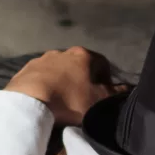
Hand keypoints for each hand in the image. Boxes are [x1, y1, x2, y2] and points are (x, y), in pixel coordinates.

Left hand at [5, 46, 123, 124]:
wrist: (29, 102)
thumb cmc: (70, 100)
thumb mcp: (98, 101)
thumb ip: (115, 93)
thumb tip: (128, 87)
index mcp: (83, 55)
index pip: (102, 63)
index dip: (106, 79)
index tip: (103, 93)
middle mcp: (62, 51)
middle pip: (79, 65)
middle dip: (83, 79)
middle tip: (83, 98)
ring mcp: (42, 58)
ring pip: (59, 69)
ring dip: (63, 80)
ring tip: (62, 99)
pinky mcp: (26, 69)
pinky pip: (41, 76)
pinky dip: (45, 84)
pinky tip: (45, 98)